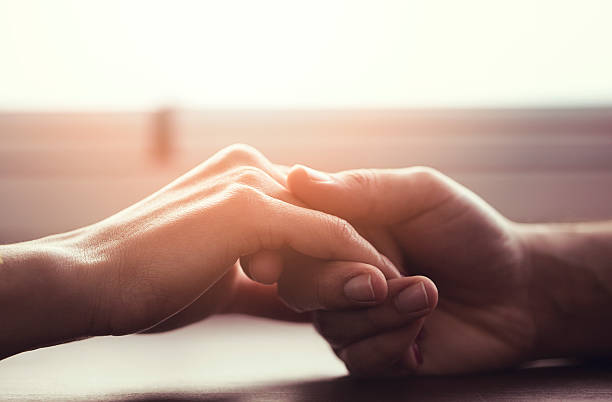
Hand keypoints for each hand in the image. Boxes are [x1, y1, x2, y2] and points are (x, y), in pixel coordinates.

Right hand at [0, 144, 397, 358]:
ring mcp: (247, 182)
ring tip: (397, 292)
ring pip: (328, 223)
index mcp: (241, 177)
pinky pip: (320, 234)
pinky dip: (352, 260)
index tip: (369, 284)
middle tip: (398, 289)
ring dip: (365, 259)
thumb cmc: (151, 282)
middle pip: (325, 214)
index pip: (308, 214)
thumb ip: (262, 284)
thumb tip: (297, 305)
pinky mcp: (246, 206)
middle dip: (359, 254)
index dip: (339, 252)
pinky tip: (376, 287)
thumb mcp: (219, 280)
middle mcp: (248, 168)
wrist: (92, 282)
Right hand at [285, 165, 533, 374]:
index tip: (312, 244)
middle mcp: (339, 274)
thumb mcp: (422, 194)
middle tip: (379, 280)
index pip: (293, 234)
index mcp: (342, 231)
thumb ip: (362, 189)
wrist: (519, 291)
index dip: (291, 240)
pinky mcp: (374, 355)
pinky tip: (423, 329)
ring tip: (427, 294)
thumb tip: (298, 176)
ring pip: (330, 325)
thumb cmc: (470, 233)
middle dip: (336, 285)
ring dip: (381, 313)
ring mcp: (354, 317)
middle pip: (298, 285)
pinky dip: (392, 343)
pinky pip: (358, 359)